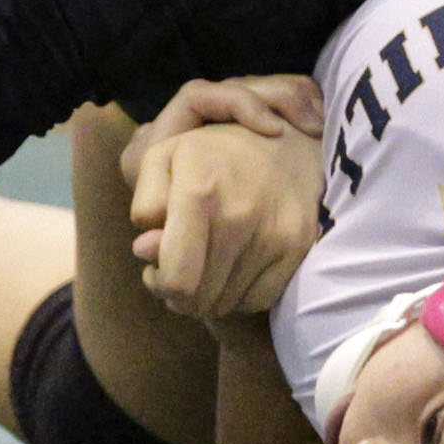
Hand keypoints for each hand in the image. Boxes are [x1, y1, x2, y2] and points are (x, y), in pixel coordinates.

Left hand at [126, 83, 324, 322]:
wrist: (287, 139)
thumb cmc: (214, 152)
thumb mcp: (165, 157)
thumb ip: (146, 203)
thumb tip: (145, 250)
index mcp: (200, 190)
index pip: (177, 279)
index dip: (160, 284)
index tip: (157, 270)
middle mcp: (239, 216)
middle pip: (200, 299)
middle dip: (180, 295)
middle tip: (180, 271)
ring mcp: (274, 234)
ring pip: (228, 304)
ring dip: (209, 296)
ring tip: (206, 267)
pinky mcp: (298, 246)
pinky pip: (259, 300)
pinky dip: (239, 295)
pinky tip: (232, 269)